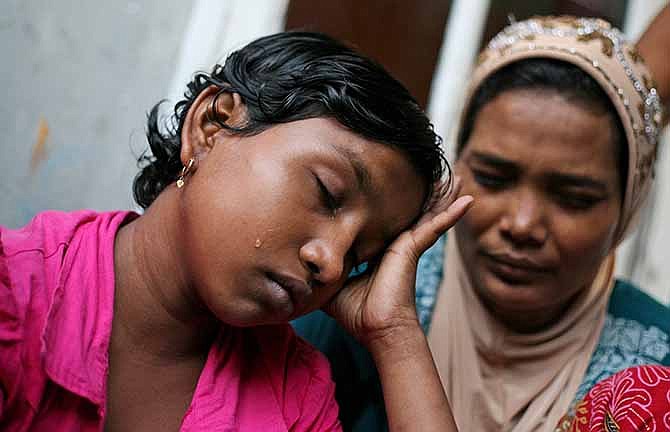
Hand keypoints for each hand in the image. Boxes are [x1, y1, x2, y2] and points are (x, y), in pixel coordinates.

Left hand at [324, 177, 472, 346]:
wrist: (378, 330)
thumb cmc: (357, 313)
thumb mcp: (333, 285)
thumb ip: (321, 269)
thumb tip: (298, 262)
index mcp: (378, 250)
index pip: (383, 221)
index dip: (384, 205)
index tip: (385, 186)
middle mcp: (395, 245)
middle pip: (409, 212)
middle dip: (420, 194)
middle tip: (432, 173)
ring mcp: (407, 245)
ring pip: (426, 213)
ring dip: (441, 196)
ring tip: (454, 177)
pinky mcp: (413, 248)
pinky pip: (435, 226)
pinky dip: (451, 213)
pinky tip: (468, 200)